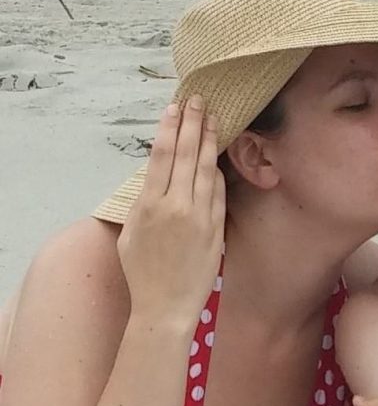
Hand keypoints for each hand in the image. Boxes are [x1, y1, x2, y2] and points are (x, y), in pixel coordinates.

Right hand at [117, 95, 224, 323]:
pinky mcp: (216, 228)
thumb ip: (142, 202)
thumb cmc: (142, 271)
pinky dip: (218, 170)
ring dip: (210, 141)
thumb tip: (154, 179)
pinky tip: (218, 154)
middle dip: (194, 124)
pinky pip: (218, 192)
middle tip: (199, 100)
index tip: (175, 108)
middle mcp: (177, 206)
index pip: (163, 156)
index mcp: (150, 205)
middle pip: (188, 155)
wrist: (166, 305)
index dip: (171, 128)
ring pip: (207, 169)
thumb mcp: (130, 233)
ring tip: (213, 118)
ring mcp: (200, 216)